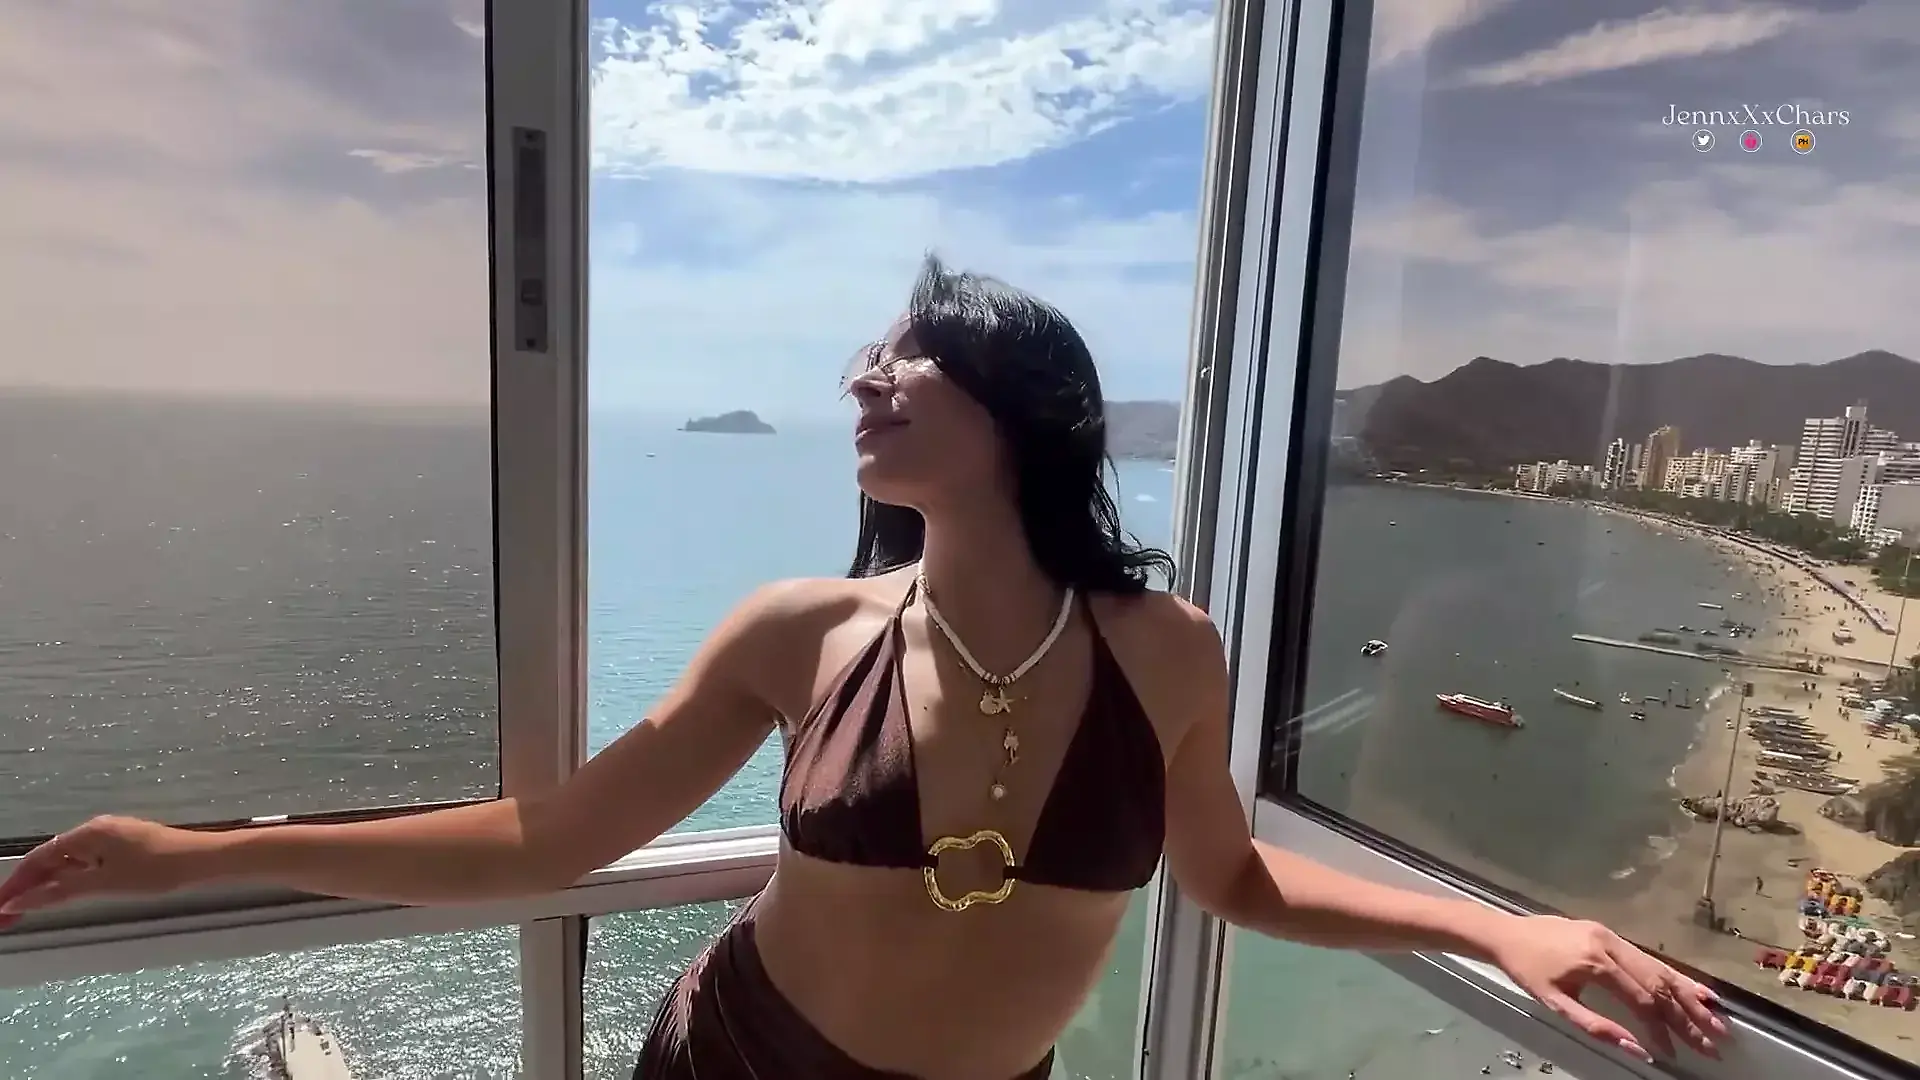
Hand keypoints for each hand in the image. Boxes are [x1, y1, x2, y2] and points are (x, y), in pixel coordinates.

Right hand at [0, 816, 213, 927]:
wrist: (204, 860)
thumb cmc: (155, 871)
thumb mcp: (103, 884)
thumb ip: (60, 891)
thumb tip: (18, 901)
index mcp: (87, 834)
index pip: (39, 859)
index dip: (16, 885)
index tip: (0, 910)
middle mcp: (96, 830)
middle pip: (51, 859)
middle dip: (26, 887)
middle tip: (7, 917)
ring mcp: (112, 838)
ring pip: (68, 862)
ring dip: (46, 885)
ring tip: (26, 911)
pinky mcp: (126, 848)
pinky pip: (86, 863)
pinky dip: (69, 880)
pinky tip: (64, 896)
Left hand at [1490, 914, 1726, 1061]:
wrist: (1506, 934)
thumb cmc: (1528, 971)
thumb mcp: (1556, 1003)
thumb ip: (1596, 1026)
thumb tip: (1637, 1049)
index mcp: (1596, 963)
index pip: (1640, 1001)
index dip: (1661, 1029)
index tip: (1676, 1053)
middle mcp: (1611, 945)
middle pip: (1658, 984)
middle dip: (1688, 1016)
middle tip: (1714, 1041)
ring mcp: (1613, 936)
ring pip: (1659, 968)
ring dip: (1690, 996)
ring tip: (1717, 1019)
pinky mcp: (1611, 933)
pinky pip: (1648, 957)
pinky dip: (1674, 975)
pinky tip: (1696, 990)